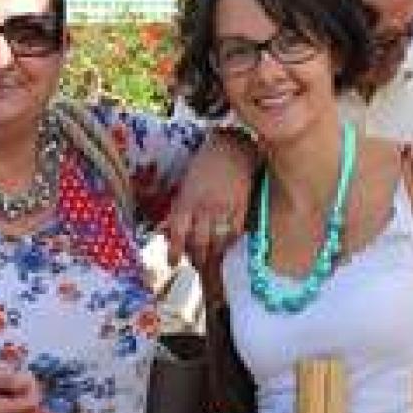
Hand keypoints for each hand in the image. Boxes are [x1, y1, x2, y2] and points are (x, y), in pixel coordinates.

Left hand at [162, 135, 255, 266]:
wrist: (232, 148)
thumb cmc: (203, 163)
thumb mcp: (184, 183)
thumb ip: (179, 206)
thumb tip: (171, 230)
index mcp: (187, 199)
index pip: (178, 232)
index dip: (174, 251)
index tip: (172, 263)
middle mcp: (205, 207)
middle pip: (199, 242)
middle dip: (196, 258)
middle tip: (195, 265)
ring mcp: (225, 209)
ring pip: (218, 241)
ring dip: (213, 255)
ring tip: (210, 260)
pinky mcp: (242, 208)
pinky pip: (235, 232)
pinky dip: (230, 242)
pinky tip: (226, 246)